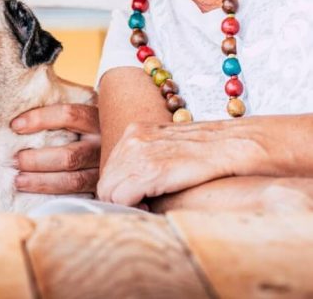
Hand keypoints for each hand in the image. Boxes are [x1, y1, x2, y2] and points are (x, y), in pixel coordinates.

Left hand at [11, 103, 99, 194]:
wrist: (116, 143)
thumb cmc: (86, 123)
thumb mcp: (80, 109)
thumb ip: (58, 108)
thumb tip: (20, 114)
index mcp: (97, 119)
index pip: (68, 115)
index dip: (40, 119)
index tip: (15, 125)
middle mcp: (104, 145)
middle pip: (69, 156)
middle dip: (37, 160)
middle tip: (15, 159)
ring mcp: (104, 169)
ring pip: (72, 180)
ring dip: (42, 181)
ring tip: (18, 180)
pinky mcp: (101, 187)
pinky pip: (77, 196)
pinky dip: (53, 195)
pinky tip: (35, 193)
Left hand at [97, 120, 248, 206]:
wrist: (233, 144)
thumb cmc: (206, 150)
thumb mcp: (168, 145)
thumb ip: (148, 156)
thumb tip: (134, 181)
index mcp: (134, 131)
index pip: (110, 168)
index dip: (120, 186)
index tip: (137, 196)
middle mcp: (131, 139)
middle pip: (106, 180)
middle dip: (119, 198)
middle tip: (143, 205)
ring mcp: (138, 153)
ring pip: (109, 190)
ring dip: (125, 204)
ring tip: (149, 206)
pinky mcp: (150, 170)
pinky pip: (121, 196)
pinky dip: (132, 207)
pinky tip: (151, 207)